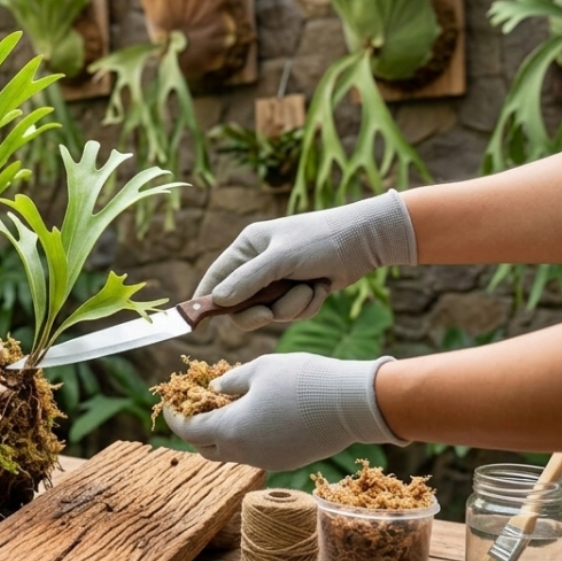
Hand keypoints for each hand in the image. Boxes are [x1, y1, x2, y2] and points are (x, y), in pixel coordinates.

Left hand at [163, 353, 407, 471]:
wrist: (354, 403)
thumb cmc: (303, 379)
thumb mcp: (259, 369)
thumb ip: (230, 382)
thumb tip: (214, 391)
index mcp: (231, 430)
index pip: (189, 430)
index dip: (175, 416)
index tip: (169, 403)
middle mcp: (245, 453)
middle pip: (206, 448)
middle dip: (194, 429)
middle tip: (195, 406)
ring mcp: (267, 461)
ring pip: (231, 452)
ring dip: (222, 433)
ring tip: (225, 406)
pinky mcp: (287, 461)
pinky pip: (255, 452)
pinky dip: (245, 437)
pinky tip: (253, 414)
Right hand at [195, 190, 415, 329]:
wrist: (364, 241)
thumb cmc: (320, 240)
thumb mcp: (281, 258)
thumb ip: (248, 280)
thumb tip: (217, 301)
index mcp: (248, 248)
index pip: (216, 277)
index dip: (206, 299)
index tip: (196, 321)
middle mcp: (259, 265)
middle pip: (241, 305)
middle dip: (260, 310)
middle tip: (269, 313)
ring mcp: (279, 280)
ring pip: (270, 312)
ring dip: (291, 306)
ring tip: (310, 287)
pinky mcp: (298, 292)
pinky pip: (291, 313)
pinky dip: (307, 305)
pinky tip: (321, 288)